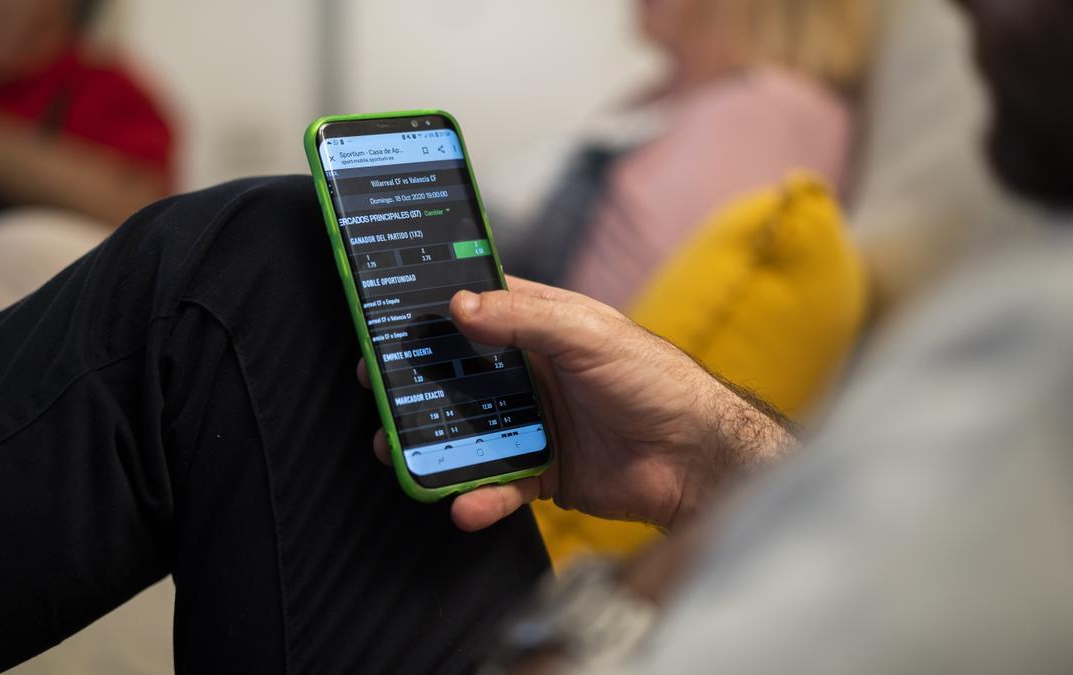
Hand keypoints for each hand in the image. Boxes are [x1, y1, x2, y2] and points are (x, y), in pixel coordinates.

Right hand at [358, 277, 794, 531]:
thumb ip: (522, 319)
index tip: (386, 319)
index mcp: (542, 327)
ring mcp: (538, 423)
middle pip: (461, 376)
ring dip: (434, 442)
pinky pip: (501, 483)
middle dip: (417, 384)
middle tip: (376, 388)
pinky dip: (480, 495)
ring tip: (396, 451)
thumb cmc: (655, 381)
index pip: (477, 310)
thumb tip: (460, 306)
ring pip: (470, 432)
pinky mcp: (547, 472)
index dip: (434, 314)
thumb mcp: (587, 335)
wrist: (697, 460)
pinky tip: (465, 504)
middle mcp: (534, 372)